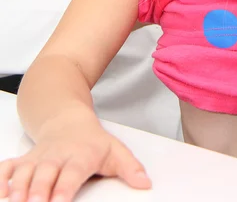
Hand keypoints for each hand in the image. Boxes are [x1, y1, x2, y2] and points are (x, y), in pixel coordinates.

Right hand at [0, 121, 150, 201]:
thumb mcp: (115, 150)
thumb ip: (130, 168)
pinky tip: (1, 193)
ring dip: (18, 188)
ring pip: (25, 172)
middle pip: (45, 174)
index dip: (65, 188)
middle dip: (38, 191)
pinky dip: (2, 179)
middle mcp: (57, 156)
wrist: (67, 119)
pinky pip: (8, 168)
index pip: (72, 173)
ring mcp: (38, 158)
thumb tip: (145, 183)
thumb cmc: (92, 141)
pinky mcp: (24, 160)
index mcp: (80, 155)